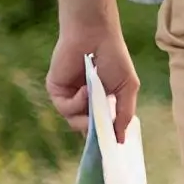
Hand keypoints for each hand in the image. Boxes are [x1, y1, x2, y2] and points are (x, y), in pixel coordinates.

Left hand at [46, 24, 138, 144]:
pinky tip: (85, 89)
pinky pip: (65, 108)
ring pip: (74, 121)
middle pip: (86, 129)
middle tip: (102, 131)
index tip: (110, 148)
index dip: (104, 137)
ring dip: (86, 114)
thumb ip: (124, 114)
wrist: (95, 35)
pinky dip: (77, 102)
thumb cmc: (115, 57)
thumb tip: (121, 140)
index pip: (100, 126)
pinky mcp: (56, 91)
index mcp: (101, 101)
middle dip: (94, 131)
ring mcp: (69, 97)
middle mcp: (84, 101)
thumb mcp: (127, 87)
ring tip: (95, 98)